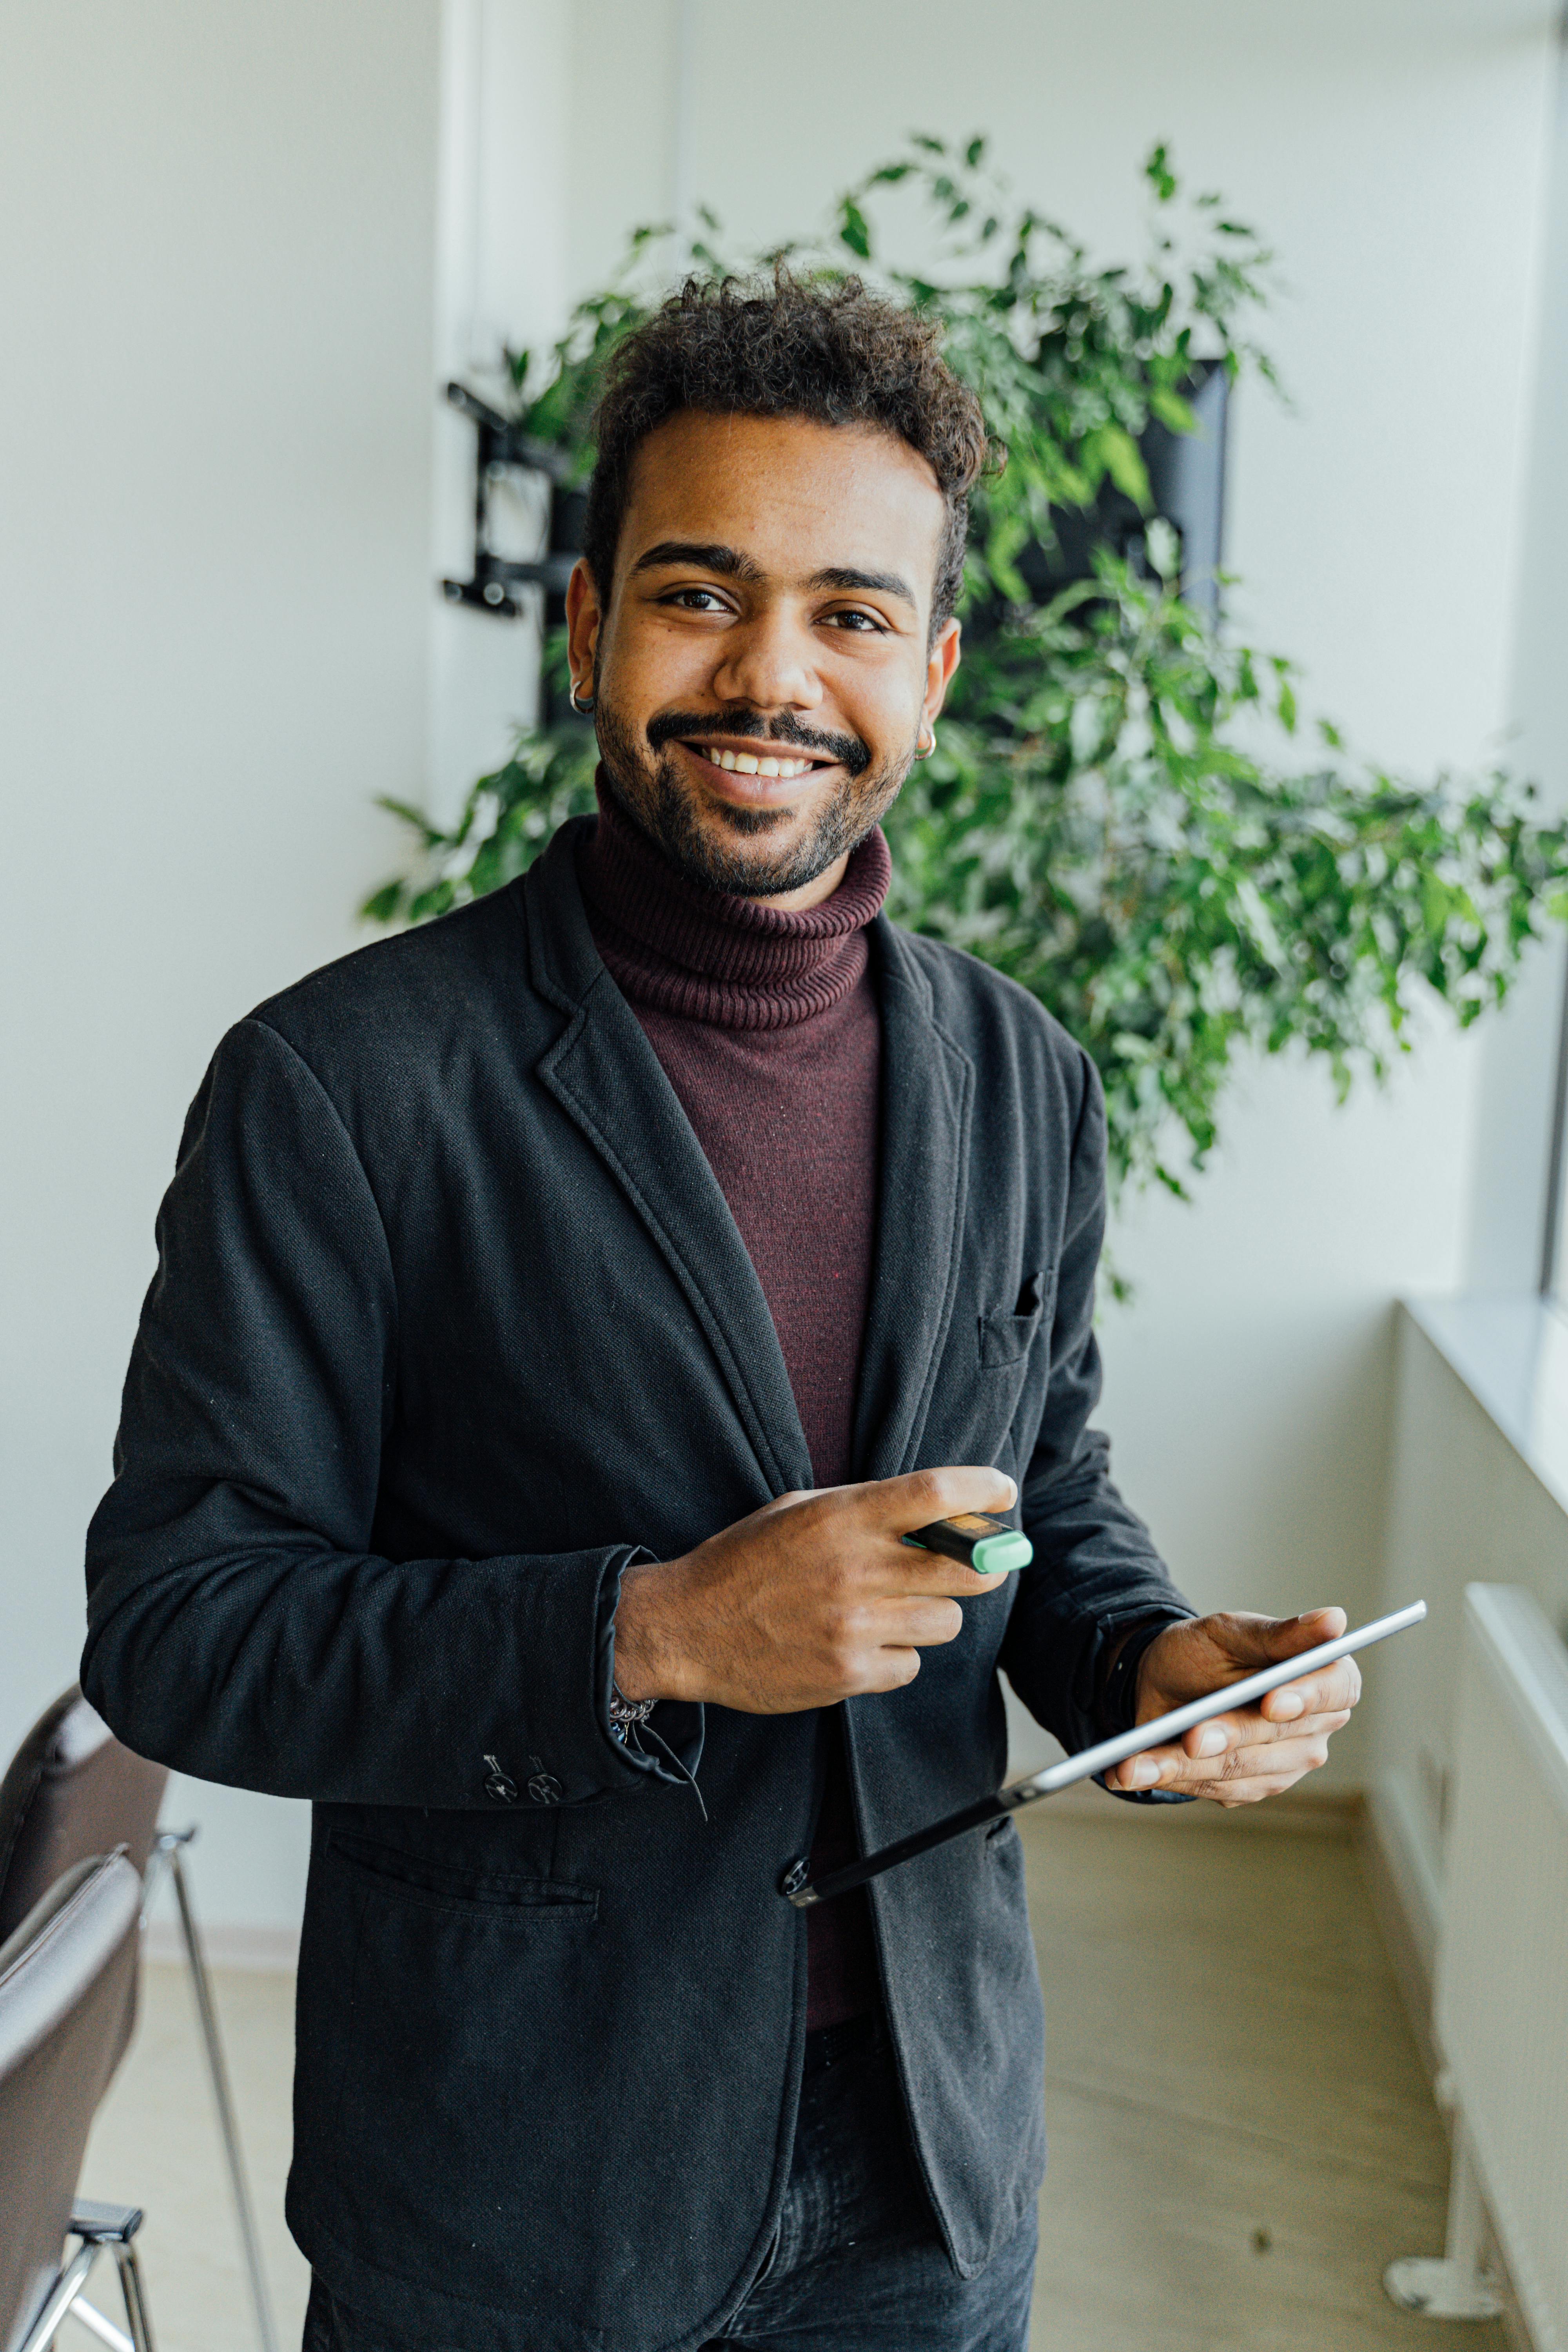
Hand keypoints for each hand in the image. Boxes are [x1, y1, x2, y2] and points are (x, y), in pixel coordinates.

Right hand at [612, 1467, 1016, 1713]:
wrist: (685, 1629)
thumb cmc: (742, 1563)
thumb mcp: (796, 1512)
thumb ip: (860, 1508)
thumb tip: (932, 1513)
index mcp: (842, 1517)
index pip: (936, 1493)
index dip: (984, 1490)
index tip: (1003, 1493)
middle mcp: (855, 1569)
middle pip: (965, 1566)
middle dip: (985, 1563)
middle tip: (979, 1562)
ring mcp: (854, 1626)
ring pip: (945, 1621)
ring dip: (932, 1613)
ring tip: (894, 1609)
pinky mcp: (848, 1674)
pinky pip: (910, 1665)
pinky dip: (897, 1656)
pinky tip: (863, 1644)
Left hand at [1100, 1609, 1359, 1805]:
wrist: (1164, 1681)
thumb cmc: (1206, 1649)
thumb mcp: (1233, 1631)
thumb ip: (1280, 1634)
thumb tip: (1334, 1620)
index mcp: (1325, 1678)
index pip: (1334, 1690)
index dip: (1305, 1698)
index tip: (1271, 1703)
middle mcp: (1315, 1727)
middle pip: (1275, 1737)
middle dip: (1228, 1736)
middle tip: (1189, 1737)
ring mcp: (1285, 1763)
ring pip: (1237, 1769)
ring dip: (1183, 1765)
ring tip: (1135, 1762)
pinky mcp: (1252, 1787)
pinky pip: (1212, 1787)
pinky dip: (1168, 1777)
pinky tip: (1134, 1769)